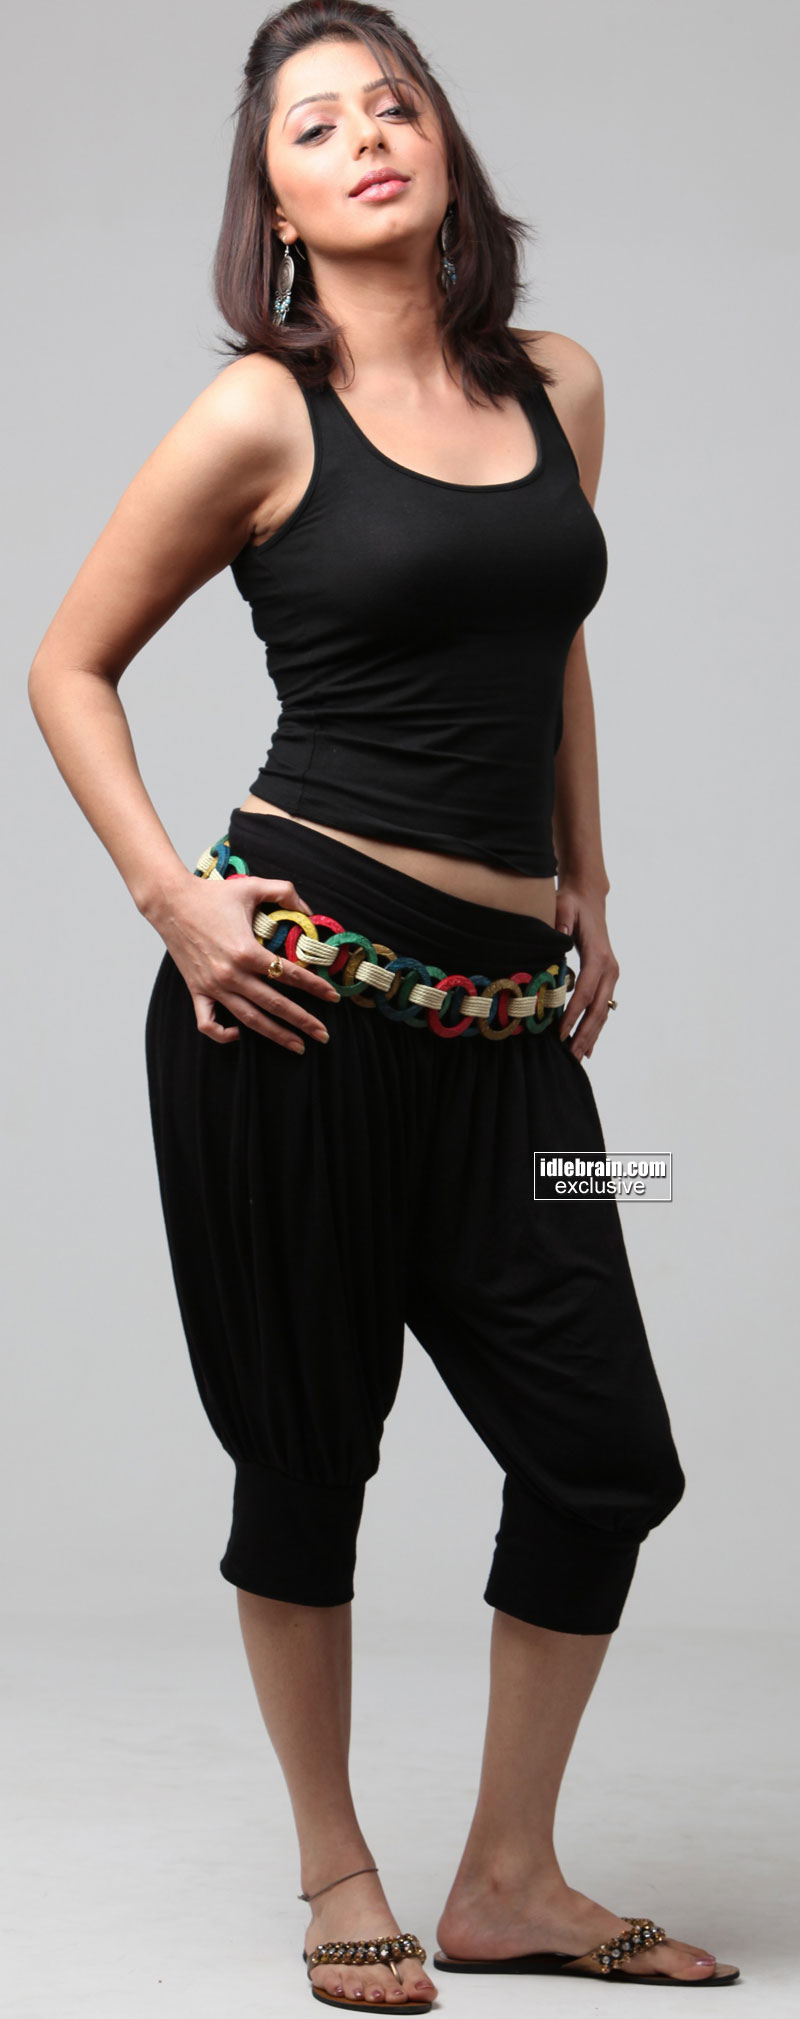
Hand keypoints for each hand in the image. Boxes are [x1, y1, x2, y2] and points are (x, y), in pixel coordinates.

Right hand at [159, 872, 340, 1049]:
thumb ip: (284, 892)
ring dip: (276, 1035)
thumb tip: (307, 910)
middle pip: (275, 1005)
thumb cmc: (210, 894)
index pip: (290, 975)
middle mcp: (231, 974)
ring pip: (250, 1019)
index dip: (316, 987)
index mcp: (247, 951)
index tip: (333, 998)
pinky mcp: (197, 991)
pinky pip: (208, 1023)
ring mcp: (213, 986)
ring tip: (298, 1046)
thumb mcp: (252, 886)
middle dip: (303, 1022)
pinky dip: (223, 1034)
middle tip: (323, 1035)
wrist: (170, 902)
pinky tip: (240, 1034)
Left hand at [554, 883, 618, 1060]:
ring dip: (591, 1035)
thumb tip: (557, 937)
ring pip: (603, 1012)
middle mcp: (610, 969)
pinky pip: (602, 1007)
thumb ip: (561, 921)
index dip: (573, 1014)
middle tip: (570, 1056)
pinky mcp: (607, 979)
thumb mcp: (564, 907)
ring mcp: (611, 975)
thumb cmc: (573, 904)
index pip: (585, 991)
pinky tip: (587, 1046)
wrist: (590, 900)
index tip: (559, 1033)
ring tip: (578, 1057)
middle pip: (598, 1008)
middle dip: (584, 1034)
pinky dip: (595, 1027)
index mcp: (599, 956)